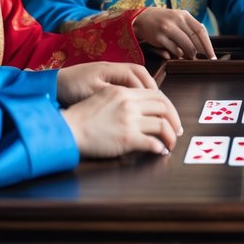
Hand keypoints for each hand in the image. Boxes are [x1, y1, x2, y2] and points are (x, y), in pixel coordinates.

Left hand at [56, 62, 157, 106]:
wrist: (52, 84)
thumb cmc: (69, 88)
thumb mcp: (91, 93)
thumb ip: (113, 95)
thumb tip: (132, 101)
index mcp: (110, 68)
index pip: (138, 74)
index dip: (149, 88)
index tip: (157, 104)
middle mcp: (113, 67)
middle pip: (141, 74)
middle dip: (154, 89)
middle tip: (163, 106)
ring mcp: (109, 73)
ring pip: (136, 78)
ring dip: (146, 91)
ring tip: (155, 107)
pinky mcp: (105, 80)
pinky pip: (127, 84)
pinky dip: (136, 93)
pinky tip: (138, 106)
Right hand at [60, 85, 182, 157]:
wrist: (68, 129)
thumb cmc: (81, 116)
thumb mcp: (103, 97)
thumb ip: (122, 98)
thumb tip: (139, 107)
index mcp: (124, 92)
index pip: (156, 94)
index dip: (168, 106)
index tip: (171, 116)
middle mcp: (129, 104)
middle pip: (163, 108)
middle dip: (173, 120)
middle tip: (175, 131)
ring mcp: (129, 121)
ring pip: (162, 126)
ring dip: (170, 136)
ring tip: (170, 143)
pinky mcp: (127, 139)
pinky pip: (152, 143)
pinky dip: (159, 148)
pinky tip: (159, 151)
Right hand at [133, 8, 216, 59]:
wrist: (142, 18)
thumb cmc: (165, 21)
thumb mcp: (178, 19)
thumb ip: (190, 29)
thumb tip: (204, 47)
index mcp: (184, 15)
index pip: (201, 30)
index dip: (208, 45)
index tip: (212, 56)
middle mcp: (177, 20)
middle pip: (194, 40)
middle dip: (198, 52)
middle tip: (199, 59)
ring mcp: (167, 28)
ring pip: (185, 47)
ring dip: (188, 54)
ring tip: (188, 56)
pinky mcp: (159, 37)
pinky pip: (173, 50)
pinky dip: (176, 54)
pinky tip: (175, 54)